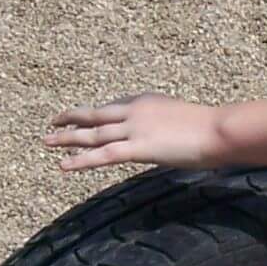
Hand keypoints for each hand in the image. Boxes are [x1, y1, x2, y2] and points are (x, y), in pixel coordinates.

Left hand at [43, 93, 222, 172]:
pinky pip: (102, 155)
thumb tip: (172, 137)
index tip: (85, 119)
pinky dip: (80, 160)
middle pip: (95, 114)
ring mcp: (134, 128)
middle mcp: (135, 110)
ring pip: (93, 134)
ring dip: (67, 138)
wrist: (220, 131)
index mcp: (147, 101)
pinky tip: (63, 165)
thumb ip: (170, 127)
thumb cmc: (213, 129)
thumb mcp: (186, 121)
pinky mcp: (137, 148)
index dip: (97, 115)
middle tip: (54, 122)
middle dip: (73, 119)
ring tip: (46, 141)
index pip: (115, 106)